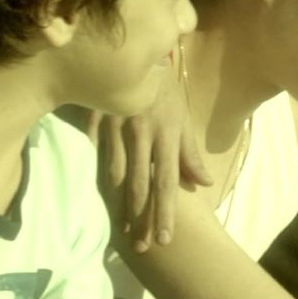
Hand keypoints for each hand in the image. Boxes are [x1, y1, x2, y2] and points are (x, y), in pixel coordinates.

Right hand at [87, 75, 208, 252]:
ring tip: (121, 232)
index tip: (165, 239)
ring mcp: (115, 127)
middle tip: (142, 248)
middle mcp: (141, 134)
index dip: (165, 212)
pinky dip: (96, 177)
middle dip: (141, 219)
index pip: (167, 181)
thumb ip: (190, 153)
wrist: (137, 50)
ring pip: (116, 174)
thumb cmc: (163, 90)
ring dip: (118, 205)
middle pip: (142, 185)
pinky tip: (98, 198)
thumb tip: (203, 184)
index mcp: (166, 134)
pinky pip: (94, 153)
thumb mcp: (182, 118)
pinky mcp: (94, 120)